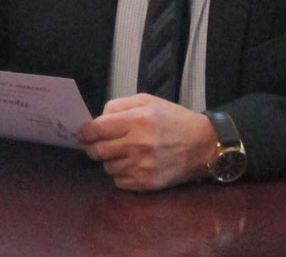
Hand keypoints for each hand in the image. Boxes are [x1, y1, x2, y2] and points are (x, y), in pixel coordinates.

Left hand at [77, 94, 217, 190]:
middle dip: (92, 147)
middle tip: (96, 144)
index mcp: (137, 121)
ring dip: (109, 160)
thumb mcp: (147, 101)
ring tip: (121, 153)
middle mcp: (138, 145)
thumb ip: (119, 106)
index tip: (82, 133)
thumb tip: (98, 119)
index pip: (97, 129)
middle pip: (98, 150)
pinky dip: (120, 174)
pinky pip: (119, 182)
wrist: (203, 145)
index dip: (85, 132)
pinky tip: (131, 165)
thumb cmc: (173, 119)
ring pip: (107, 167)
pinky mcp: (148, 183)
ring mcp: (143, 166)